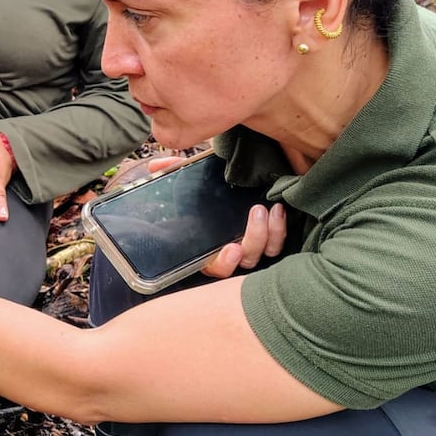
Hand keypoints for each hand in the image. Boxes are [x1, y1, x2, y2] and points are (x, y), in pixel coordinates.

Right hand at [141, 157, 286, 277]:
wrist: (227, 190)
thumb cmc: (203, 194)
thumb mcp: (186, 183)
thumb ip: (172, 173)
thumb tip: (156, 166)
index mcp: (209, 250)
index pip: (217, 268)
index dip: (225, 262)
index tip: (232, 248)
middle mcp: (232, 253)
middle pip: (248, 259)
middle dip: (255, 237)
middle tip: (256, 210)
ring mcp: (252, 247)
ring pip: (266, 251)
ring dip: (271, 232)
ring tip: (271, 208)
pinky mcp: (269, 238)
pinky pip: (277, 243)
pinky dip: (279, 229)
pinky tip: (278, 210)